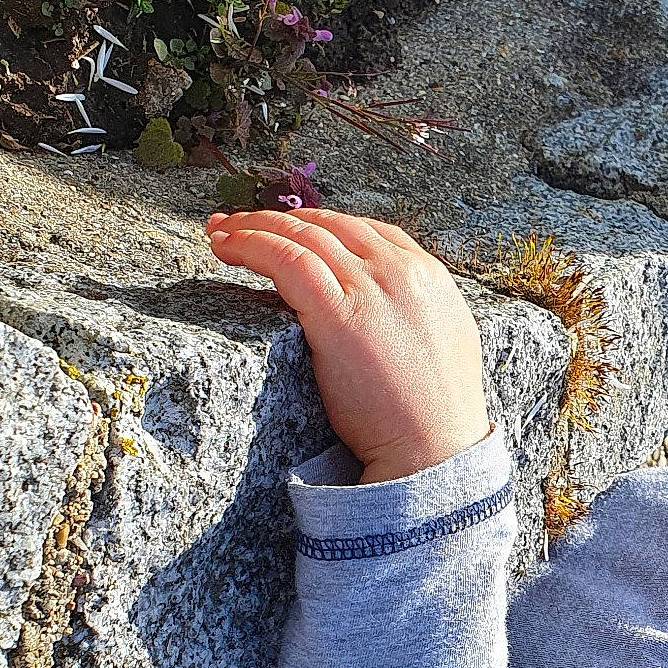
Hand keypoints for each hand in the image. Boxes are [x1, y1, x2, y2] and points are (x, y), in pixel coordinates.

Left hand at [206, 209, 489, 484]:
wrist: (436, 449)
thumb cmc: (438, 416)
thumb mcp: (446, 342)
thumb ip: (415, 313)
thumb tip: (388, 311)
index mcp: (429, 275)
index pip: (366, 229)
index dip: (321, 222)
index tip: (292, 228)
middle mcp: (399, 271)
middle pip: (329, 224)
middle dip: (280, 217)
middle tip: (242, 220)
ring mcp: (368, 289)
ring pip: (302, 235)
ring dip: (254, 226)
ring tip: (221, 231)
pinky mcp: (337, 315)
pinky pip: (285, 260)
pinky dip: (250, 245)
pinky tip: (227, 247)